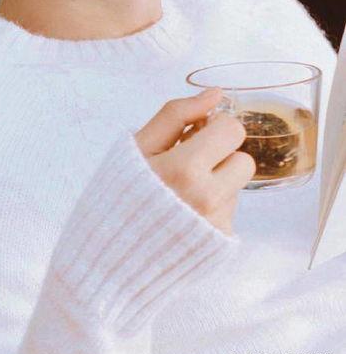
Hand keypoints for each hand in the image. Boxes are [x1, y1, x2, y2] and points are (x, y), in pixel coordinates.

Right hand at [133, 88, 255, 236]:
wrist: (109, 260)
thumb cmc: (119, 196)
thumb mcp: (138, 146)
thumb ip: (177, 114)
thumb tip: (215, 93)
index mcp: (184, 168)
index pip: (231, 130)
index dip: (214, 127)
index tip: (195, 134)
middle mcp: (207, 199)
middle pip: (244, 160)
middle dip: (221, 156)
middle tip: (192, 163)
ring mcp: (217, 224)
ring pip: (237, 186)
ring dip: (217, 182)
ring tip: (183, 192)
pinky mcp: (221, 245)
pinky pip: (229, 211)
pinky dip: (212, 207)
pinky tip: (185, 214)